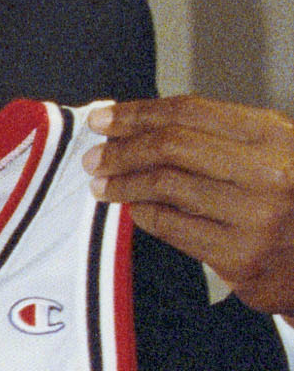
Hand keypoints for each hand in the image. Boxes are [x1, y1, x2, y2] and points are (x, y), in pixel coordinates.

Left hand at [87, 97, 293, 315]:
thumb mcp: (278, 151)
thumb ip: (225, 137)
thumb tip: (146, 124)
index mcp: (276, 136)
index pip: (190, 112)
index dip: (139, 113)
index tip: (106, 118)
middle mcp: (269, 173)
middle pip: (171, 147)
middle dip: (122, 150)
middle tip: (95, 157)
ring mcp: (255, 218)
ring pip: (166, 189)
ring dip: (124, 184)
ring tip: (103, 184)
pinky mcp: (240, 259)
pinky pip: (173, 229)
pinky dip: (145, 215)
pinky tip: (135, 209)